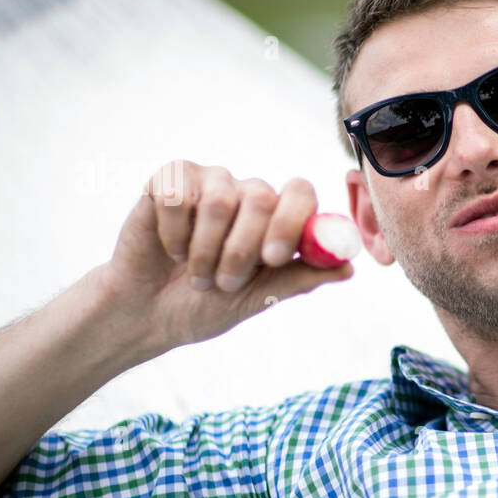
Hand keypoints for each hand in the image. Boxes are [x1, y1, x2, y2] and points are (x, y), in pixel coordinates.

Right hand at [99, 160, 353, 350]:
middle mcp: (246, 194)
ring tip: (197, 275)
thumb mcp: (260, 299)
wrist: (148, 315)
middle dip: (241, 249)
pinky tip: (171, 250)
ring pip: (219, 198)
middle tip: (224, 283)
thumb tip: (349, 268)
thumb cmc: (207, 306)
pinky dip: (173, 234)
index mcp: (276, 217)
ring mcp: (208, 183)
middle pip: (261, 196)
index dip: (290, 221)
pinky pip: (177, 195)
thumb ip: (300, 278)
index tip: (271, 259)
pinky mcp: (169, 182)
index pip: (300, 192)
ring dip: (205, 249)